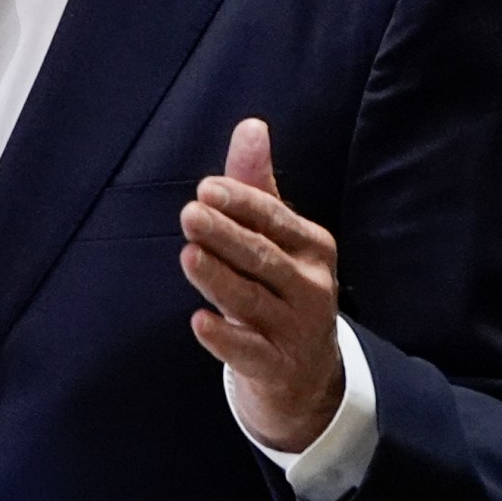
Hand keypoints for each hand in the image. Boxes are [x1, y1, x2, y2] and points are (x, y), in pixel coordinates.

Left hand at [181, 118, 345, 452]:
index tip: (206, 188)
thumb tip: (251, 125)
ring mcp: (297, 329)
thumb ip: (258, 186)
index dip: (242, 203)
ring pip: (252, 301)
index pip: (275, 219)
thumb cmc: (282, 289)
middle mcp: (311, 286)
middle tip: (190, 215)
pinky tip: (199, 322)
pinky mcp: (277, 368)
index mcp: (312, 247)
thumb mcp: (276, 239)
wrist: (307, 375)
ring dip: (219, 279)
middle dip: (226, 235)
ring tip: (189, 256)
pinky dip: (225, 339)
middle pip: (262, 257)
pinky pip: (249, 352)